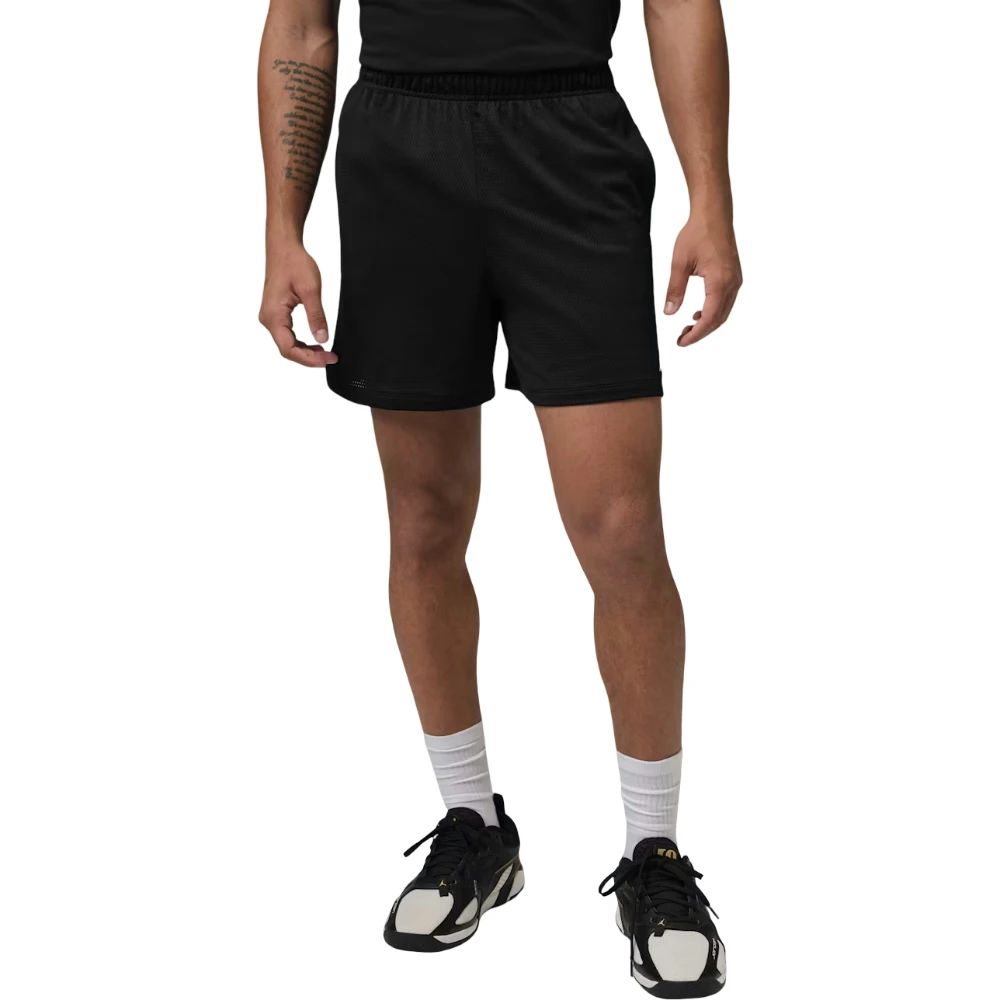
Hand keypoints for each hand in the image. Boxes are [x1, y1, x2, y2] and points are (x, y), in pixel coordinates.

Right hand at [258, 244, 337, 366]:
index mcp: (273, 315)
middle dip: (309, 357)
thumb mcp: (310, 289)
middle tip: (331, 357)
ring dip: (306, 351)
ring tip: (325, 352)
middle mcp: (268, 319)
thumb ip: (316, 316)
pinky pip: (287, 335)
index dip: (309, 359)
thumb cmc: (293, 262)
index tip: (328, 359)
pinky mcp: (275, 314)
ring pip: (287, 344)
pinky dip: (301, 343)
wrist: (283, 248)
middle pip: (287, 350)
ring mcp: (270, 317)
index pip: (289, 348)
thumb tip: (322, 338)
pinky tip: (315, 343)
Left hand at [664, 215, 741, 346]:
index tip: (681, 342)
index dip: (695, 335)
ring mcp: (736, 280)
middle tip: (682, 338)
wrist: (714, 215)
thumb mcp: (679, 263)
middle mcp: (732, 284)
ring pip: (724, 312)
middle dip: (701, 333)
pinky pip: (726, 302)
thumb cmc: (698, 233)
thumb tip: (670, 312)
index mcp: (719, 283)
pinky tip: (698, 313)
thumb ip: (675, 290)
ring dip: (707, 323)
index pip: (708, 319)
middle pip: (718, 320)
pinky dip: (713, 312)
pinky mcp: (734, 276)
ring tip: (688, 328)